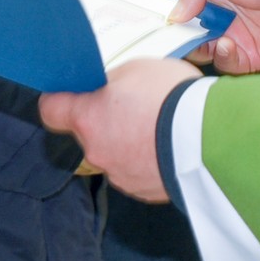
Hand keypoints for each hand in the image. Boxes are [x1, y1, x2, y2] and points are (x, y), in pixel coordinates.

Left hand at [39, 56, 199, 202]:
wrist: (208, 138)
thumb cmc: (170, 97)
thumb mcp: (137, 68)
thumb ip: (113, 82)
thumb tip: (109, 92)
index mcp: (87, 118)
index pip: (51, 110)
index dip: (59, 100)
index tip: (69, 95)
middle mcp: (96, 151)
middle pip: (88, 133)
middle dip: (105, 121)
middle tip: (134, 106)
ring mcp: (119, 175)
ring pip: (114, 154)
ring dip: (128, 143)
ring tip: (159, 128)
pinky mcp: (143, 191)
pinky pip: (137, 172)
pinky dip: (147, 160)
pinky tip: (169, 146)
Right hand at [161, 0, 259, 74]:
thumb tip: (173, 14)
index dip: (154, 4)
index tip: (134, 14)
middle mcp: (217, 12)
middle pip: (180, 28)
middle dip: (169, 33)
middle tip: (161, 36)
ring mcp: (231, 35)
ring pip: (197, 49)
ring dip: (195, 46)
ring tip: (204, 37)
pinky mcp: (248, 58)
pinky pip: (223, 65)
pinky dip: (222, 57)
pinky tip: (230, 44)